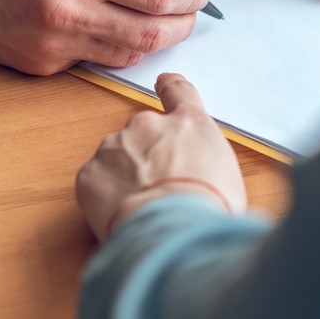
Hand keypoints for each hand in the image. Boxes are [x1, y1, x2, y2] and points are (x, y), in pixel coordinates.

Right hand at [0, 0, 212, 75]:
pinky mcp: (37, 64)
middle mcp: (65, 12)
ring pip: (127, 53)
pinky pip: (93, 61)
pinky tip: (103, 19)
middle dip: (182, 24)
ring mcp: (50, 44)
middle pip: (152, 35)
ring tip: (151, 13)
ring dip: (151, 36)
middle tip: (189, 11)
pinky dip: (110, 43)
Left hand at [76, 73, 246, 239]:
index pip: (178, 92)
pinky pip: (96, 182)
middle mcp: (148, 126)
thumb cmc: (209, 211)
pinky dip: (105, 197)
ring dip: (125, 177)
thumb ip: (207, 164)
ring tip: (143, 209)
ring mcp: (115, 147)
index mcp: (189, 124)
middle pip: (144, 134)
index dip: (170, 88)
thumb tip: (202, 178)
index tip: (164, 84)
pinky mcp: (90, 173)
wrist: (173, 234)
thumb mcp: (229, 179)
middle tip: (160, 190)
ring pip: (117, 158)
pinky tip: (122, 216)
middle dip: (148, 156)